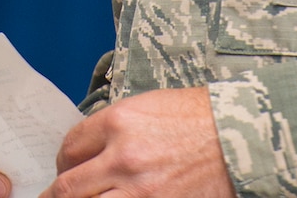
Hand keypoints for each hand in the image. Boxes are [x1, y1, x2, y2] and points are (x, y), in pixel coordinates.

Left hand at [48, 87, 230, 197]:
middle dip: (57, 195)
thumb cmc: (199, 118)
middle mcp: (123, 158)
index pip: (69, 147)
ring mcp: (140, 190)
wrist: (242, 138)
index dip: (63, 162)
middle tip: (54, 197)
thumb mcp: (149, 107)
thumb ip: (114, 128)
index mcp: (118, 122)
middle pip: (68, 186)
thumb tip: (88, 150)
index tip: (65, 169)